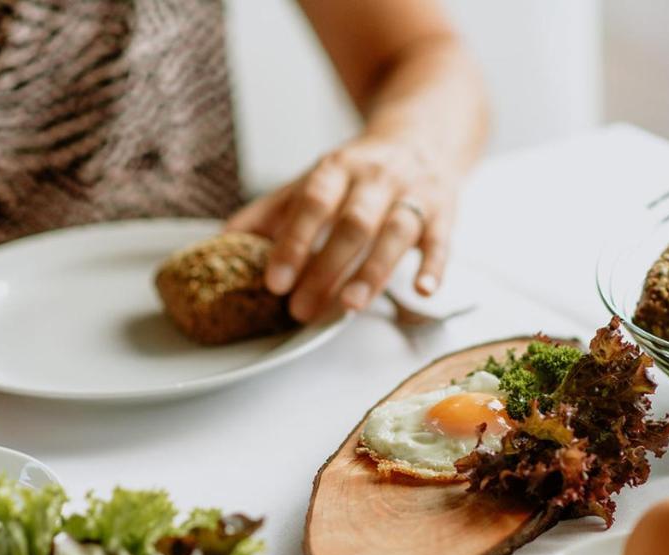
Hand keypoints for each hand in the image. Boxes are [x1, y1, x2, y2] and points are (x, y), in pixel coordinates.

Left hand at [225, 134, 457, 322]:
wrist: (425, 132)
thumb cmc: (362, 168)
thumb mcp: (317, 178)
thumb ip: (275, 210)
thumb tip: (224, 240)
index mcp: (339, 167)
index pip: (313, 202)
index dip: (293, 242)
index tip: (274, 281)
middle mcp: (377, 178)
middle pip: (353, 223)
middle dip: (326, 267)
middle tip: (301, 308)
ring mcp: (414, 194)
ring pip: (396, 232)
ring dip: (373, 271)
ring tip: (350, 306)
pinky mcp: (444, 213)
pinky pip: (442, 241)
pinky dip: (434, 266)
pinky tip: (423, 290)